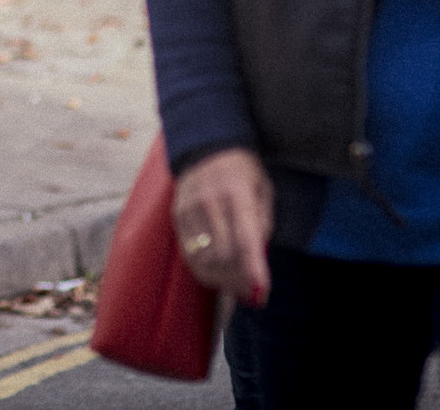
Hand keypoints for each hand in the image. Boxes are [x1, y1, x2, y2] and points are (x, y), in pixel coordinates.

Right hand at [172, 147, 273, 305]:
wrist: (206, 146)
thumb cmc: (242, 170)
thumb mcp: (262, 190)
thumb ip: (262, 224)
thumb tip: (258, 262)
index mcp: (237, 193)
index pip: (245, 240)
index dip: (253, 270)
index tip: (261, 293)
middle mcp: (210, 202)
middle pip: (224, 255)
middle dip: (239, 280)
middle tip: (251, 292)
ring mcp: (190, 209)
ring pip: (204, 259)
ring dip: (222, 279)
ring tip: (235, 285)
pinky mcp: (177, 215)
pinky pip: (189, 253)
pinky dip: (204, 269)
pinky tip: (216, 273)